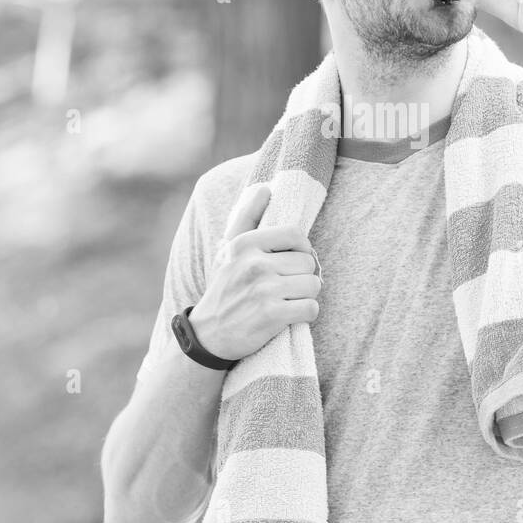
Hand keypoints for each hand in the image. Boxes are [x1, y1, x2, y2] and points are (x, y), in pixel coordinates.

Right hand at [188, 183, 321, 361]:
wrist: (208, 335)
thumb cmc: (224, 288)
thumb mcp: (228, 249)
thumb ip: (247, 217)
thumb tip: (264, 188)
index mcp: (245, 243)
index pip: (296, 235)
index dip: (303, 250)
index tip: (293, 263)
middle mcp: (253, 263)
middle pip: (309, 263)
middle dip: (303, 277)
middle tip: (286, 287)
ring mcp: (263, 289)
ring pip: (314, 286)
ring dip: (307, 296)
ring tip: (288, 301)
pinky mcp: (271, 315)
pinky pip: (311, 308)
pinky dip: (306, 314)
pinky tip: (289, 317)